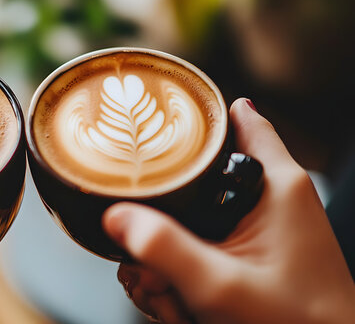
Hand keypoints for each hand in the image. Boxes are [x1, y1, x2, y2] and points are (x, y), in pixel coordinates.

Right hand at [103, 98, 354, 323]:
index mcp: (276, 185)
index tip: (159, 116)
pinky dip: (182, 277)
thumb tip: (119, 217)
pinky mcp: (251, 252)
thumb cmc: (298, 321)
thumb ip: (165, 248)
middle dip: (161, 227)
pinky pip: (201, 249)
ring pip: (191, 223)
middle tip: (150, 267)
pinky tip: (177, 304)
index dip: (198, 114)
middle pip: (195, 184)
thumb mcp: (218, 284)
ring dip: (165, 262)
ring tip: (165, 296)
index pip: (238, 121)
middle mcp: (269, 198)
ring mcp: (259, 228)